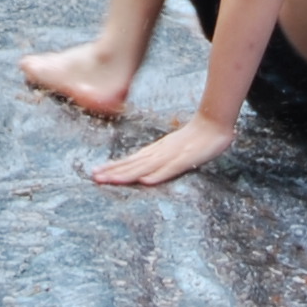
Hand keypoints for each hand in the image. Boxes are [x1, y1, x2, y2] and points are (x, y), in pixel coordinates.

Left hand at [89, 114, 234, 188]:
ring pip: (146, 167)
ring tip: (111, 180)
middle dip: (113, 172)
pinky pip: (170, 169)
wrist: (212, 124)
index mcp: (155, 151)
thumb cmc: (192, 139)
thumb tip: (142, 170)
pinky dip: (158, 175)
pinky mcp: (186, 159)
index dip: (113, 168)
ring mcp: (172, 156)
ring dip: (128, 174)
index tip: (95, 173)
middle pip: (133, 164)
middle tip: (94, 178)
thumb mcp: (171, 149)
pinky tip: (146, 181)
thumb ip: (158, 157)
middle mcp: (159, 153)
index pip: (130, 161)